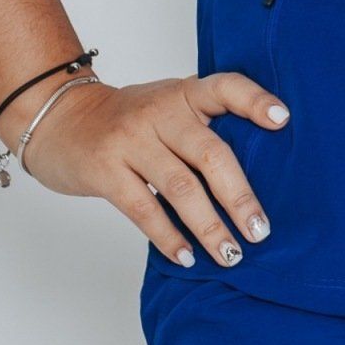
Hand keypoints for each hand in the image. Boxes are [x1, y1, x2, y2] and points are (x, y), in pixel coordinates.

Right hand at [18, 70, 289, 267]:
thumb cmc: (128, 121)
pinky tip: (187, 257)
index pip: (224, 87)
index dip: (255, 102)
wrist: (60, 119)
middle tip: (260, 231)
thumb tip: (260, 177)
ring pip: (180, 187)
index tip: (283, 122)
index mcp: (182, 93)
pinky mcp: (104, 169)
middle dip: (239, 197)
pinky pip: (143, 208)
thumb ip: (203, 127)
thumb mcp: (167, 107)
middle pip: (209, 153)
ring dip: (209, 226)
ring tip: (230, 254)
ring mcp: (130, 140)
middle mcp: (159, 111)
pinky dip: (169, 236)